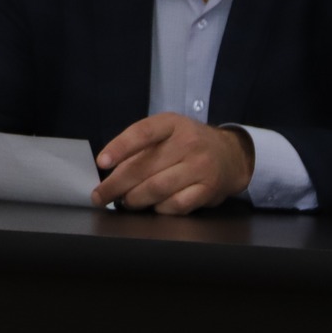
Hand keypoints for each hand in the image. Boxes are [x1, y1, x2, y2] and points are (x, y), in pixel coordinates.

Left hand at [92, 114, 253, 213]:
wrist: (231, 155)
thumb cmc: (188, 144)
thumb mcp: (167, 132)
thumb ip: (140, 147)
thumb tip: (110, 172)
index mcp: (172, 123)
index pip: (142, 133)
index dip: (119, 147)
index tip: (102, 163)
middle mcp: (188, 143)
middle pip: (145, 167)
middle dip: (116, 185)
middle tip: (100, 196)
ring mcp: (201, 167)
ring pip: (158, 188)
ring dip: (135, 199)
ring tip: (124, 202)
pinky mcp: (208, 190)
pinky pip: (176, 205)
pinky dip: (159, 209)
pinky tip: (153, 207)